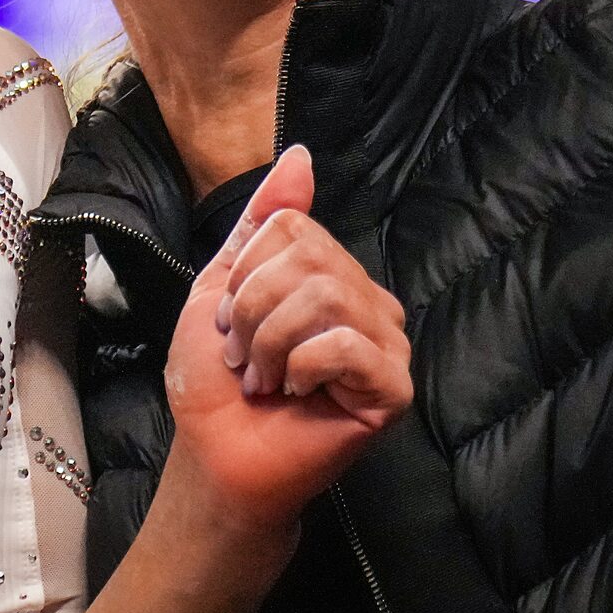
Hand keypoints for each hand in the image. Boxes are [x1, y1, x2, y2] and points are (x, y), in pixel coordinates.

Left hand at [163, 147, 412, 529]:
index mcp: (333, 275)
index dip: (246, 271)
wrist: (218, 456)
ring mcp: (387, 345)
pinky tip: (297, 392)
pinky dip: (301, 364)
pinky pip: (345, 341)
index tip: (231, 324)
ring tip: (265, 378)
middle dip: (253, 308)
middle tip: (245, 357)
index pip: (293, 225)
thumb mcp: (222, 285)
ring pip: (325, 294)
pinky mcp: (393, 388)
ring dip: (270, 341)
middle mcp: (369, 303)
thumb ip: (260, 222)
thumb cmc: (219, 381)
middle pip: (309, 256)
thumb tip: (300, 156)